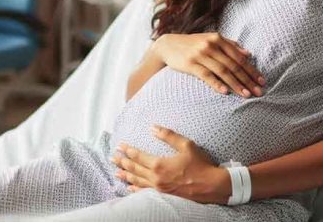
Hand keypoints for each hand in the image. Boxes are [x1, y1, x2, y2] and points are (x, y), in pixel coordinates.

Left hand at [111, 125, 231, 204]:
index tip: (120, 146)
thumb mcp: (186, 145)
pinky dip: (134, 188)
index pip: (138, 156)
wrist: (210, 186)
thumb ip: (168, 136)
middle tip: (112, 157)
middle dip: (122, 162)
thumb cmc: (200, 165)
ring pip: (136, 181)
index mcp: (159, 164)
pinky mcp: (163, 195)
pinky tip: (129, 187)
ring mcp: (158, 188)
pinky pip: (144, 192)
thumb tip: (153, 128)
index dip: (127, 150)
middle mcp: (155, 178)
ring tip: (116, 171)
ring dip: (125, 175)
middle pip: (134, 169)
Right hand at [153, 33, 265, 97]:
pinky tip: (225, 92)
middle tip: (258, 91)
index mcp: (218, 39)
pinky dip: (217, 84)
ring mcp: (200, 55)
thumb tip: (248, 53)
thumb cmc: (193, 44)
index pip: (239, 57)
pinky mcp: (190, 64)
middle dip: (248, 79)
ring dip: (236, 84)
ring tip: (246, 95)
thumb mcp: (211, 40)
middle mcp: (211, 45)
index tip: (262, 81)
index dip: (252, 70)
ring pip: (223, 71)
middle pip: (233, 65)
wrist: (168, 45)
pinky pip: (206, 75)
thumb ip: (230, 45)